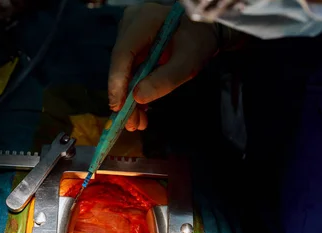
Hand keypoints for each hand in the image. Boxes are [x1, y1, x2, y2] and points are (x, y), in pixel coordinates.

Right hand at [109, 3, 218, 130]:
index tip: (118, 107)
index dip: (118, 81)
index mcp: (145, 20)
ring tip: (137, 122)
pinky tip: (140, 109)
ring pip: (122, 70)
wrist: (203, 31)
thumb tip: (138, 98)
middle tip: (131, 123)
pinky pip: (128, 71)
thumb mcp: (188, 62)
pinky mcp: (131, 45)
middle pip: (120, 64)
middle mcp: (131, 24)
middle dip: (124, 96)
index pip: (123, 52)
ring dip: (128, 98)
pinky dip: (134, 90)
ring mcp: (129, 34)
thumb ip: (165, 79)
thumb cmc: (199, 41)